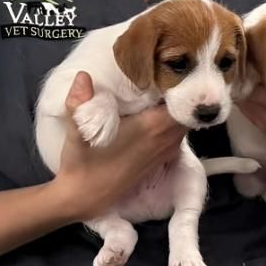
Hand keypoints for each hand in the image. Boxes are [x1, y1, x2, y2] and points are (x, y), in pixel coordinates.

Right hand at [53, 72, 185, 220]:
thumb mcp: (77, 132)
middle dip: (182, 92)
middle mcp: (167, 138)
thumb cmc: (82, 163)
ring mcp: (167, 150)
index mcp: (154, 127)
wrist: (83, 198)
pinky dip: (173, 121)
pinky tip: (156, 111)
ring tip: (161, 89)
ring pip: (184, 122)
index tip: (170, 67)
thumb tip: (82, 75)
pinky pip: (177, 133)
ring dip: (177, 107)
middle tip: (167, 74)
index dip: (181, 82)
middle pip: (188, 109)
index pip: (184, 99)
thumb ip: (79, 103)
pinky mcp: (162, 158)